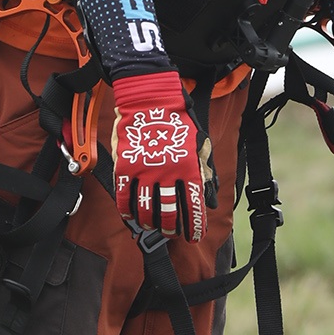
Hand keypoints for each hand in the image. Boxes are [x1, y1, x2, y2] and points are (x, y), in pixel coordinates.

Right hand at [112, 71, 205, 241]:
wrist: (150, 98)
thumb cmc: (177, 120)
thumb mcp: (199, 144)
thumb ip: (204, 172)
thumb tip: (209, 198)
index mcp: (189, 168)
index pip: (193, 206)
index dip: (194, 226)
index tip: (193, 236)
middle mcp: (168, 173)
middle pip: (169, 213)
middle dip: (172, 228)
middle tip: (172, 231)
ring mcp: (144, 171)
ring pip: (146, 210)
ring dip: (150, 223)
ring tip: (152, 226)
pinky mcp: (125, 167)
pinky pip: (124, 197)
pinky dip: (127, 211)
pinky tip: (131, 215)